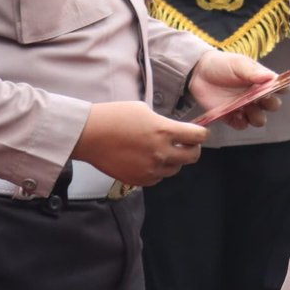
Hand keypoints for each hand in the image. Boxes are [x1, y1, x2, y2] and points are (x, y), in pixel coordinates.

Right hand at [72, 101, 206, 186]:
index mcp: (164, 131)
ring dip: (173, 161)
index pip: (199, 136)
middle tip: (185, 144)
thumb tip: (175, 129)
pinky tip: (149, 161)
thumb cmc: (113, 117)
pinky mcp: (137, 179)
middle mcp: (160, 152)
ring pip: (175, 169)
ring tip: (161, 151)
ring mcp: (150, 168)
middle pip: (193, 156)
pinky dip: (158, 172)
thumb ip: (164, 122)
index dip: (200, 133)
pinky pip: (158, 179)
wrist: (88, 135)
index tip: (197, 132)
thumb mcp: (144, 110)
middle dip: (192, 149)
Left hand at [188, 51, 280, 129]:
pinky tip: (235, 114)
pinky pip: (242, 125)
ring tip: (247, 109)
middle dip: (270, 104)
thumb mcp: (238, 64)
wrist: (198, 72)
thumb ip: (253, 72)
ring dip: (257, 117)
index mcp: (262, 81)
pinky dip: (241, 123)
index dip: (282, 89)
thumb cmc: (222, 64)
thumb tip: (272, 77)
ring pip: (259, 119)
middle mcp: (257, 96)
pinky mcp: (231, 116)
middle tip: (261, 98)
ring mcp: (245, 107)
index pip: (280, 88)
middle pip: (273, 106)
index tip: (276, 88)